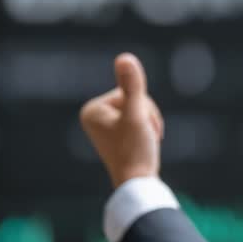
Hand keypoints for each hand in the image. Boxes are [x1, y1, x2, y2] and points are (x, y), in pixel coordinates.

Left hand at [79, 53, 164, 188]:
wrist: (138, 184)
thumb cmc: (136, 151)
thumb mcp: (137, 114)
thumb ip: (133, 86)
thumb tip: (125, 57)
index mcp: (92, 110)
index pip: (129, 94)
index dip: (143, 109)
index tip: (138, 131)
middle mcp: (93, 118)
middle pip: (134, 103)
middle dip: (148, 118)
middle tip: (145, 139)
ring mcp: (104, 129)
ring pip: (139, 114)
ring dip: (150, 126)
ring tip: (145, 145)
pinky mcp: (115, 138)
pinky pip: (137, 125)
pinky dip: (147, 134)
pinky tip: (144, 148)